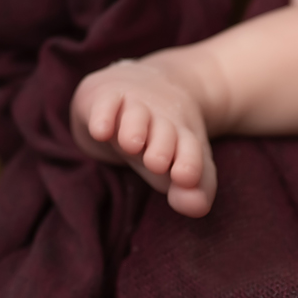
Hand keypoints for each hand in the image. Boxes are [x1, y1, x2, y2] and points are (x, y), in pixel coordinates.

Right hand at [70, 57, 218, 216]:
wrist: (139, 89)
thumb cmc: (160, 144)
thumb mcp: (177, 169)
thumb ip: (192, 192)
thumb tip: (196, 207)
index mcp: (184, 140)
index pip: (192, 151)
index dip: (190, 163)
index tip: (185, 178)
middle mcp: (161, 122)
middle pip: (166, 132)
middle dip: (163, 146)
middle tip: (157, 163)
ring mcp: (134, 108)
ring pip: (137, 115)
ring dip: (135, 128)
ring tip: (132, 144)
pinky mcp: (106, 98)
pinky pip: (105, 103)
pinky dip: (103, 116)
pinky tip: (101, 131)